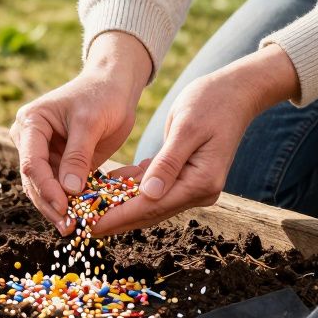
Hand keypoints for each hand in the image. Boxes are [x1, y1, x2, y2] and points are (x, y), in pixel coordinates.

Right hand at [10, 32, 152, 232]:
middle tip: (68, 227)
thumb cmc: (102, 94)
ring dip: (58, 208)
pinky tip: (80, 217)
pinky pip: (61, 187)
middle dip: (50, 204)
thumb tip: (69, 190)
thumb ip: (77, 155)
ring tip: (73, 227)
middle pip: (34, 180)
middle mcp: (31, 140)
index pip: (31, 162)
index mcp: (31, 123)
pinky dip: (70, 201)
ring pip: (45, 187)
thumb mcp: (90, 122)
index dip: (46, 188)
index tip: (63, 207)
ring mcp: (45, 153)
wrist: (115, 84)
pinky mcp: (60, 162)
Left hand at [90, 45, 298, 236]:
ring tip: (88, 210)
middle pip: (149, 211)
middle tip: (80, 225)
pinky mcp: (188, 175)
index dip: (118, 217)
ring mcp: (194, 185)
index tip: (89, 225)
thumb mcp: (186, 128)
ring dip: (120, 206)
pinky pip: (155, 187)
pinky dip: (132, 188)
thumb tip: (148, 195)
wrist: (237, 92)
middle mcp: (199, 191)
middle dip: (115, 218)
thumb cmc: (212, 102)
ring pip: (150, 202)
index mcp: (200, 182)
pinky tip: (108, 186)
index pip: (151, 207)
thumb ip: (168, 162)